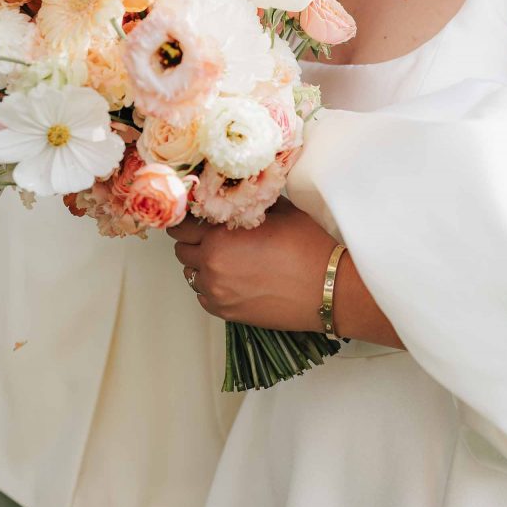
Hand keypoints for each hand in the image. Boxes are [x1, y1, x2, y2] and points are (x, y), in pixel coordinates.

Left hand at [167, 197, 336, 331]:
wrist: (326, 287)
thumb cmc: (306, 247)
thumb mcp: (277, 210)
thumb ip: (248, 202)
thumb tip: (235, 194)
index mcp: (219, 235)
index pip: (180, 224)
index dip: (186, 218)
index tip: (194, 215)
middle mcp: (211, 264)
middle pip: (181, 249)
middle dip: (192, 239)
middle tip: (211, 234)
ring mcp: (217, 291)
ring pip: (190, 273)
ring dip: (201, 263)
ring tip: (226, 256)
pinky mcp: (226, 313)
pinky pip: (203, 296)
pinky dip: (211, 286)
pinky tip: (233, 277)